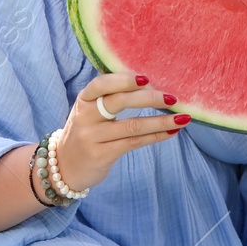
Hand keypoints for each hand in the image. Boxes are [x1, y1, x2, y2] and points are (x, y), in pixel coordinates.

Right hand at [53, 73, 186, 192]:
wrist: (63, 167)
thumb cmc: (86, 132)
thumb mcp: (89, 111)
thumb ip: (110, 97)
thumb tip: (149, 84)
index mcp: (84, 100)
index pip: (101, 85)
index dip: (123, 80)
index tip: (146, 78)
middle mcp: (85, 117)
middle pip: (119, 102)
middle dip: (149, 98)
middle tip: (173, 98)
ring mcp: (93, 138)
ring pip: (132, 126)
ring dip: (161, 121)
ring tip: (183, 118)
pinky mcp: (102, 155)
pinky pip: (134, 143)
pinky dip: (156, 136)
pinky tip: (171, 132)